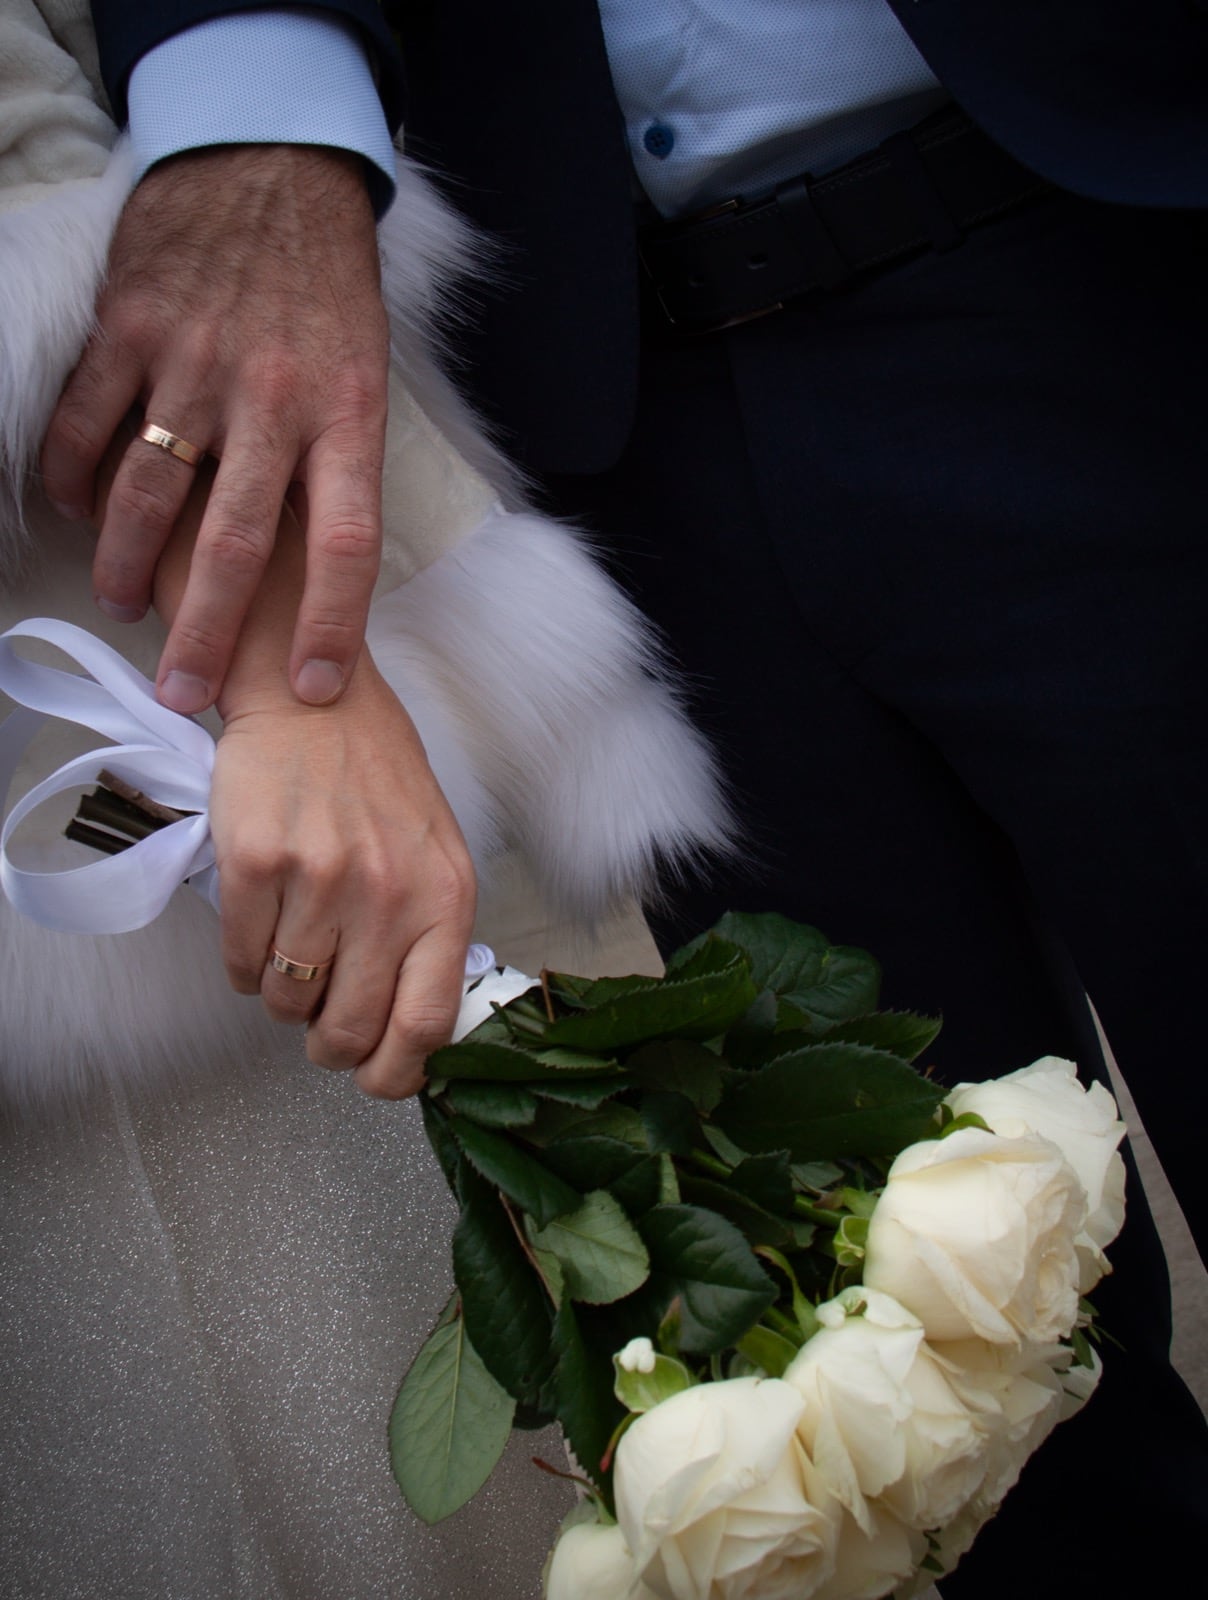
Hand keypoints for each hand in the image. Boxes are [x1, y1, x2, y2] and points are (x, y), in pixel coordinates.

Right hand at [41, 143, 388, 714]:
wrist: (274, 165)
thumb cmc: (328, 290)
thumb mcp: (365, 376)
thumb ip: (336, 464)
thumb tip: (309, 565)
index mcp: (347, 415)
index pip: (350, 544)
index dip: (336, 624)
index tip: (319, 687)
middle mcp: (274, 397)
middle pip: (240, 542)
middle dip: (207, 631)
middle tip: (184, 690)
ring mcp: (196, 361)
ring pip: (151, 492)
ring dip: (131, 564)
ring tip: (126, 602)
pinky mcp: (129, 325)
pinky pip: (86, 420)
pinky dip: (73, 476)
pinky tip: (76, 511)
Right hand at [210, 656, 476, 1097]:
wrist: (313, 701)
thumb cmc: (377, 779)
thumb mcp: (437, 853)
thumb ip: (432, 934)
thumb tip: (414, 1027)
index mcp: (445, 897)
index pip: (428, 1024)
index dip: (396, 1074)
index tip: (376, 1079)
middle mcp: (388, 893)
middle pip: (351, 1028)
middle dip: (330, 1046)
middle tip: (321, 1031)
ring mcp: (320, 880)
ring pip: (288, 1003)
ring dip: (285, 999)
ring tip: (293, 956)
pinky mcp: (256, 865)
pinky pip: (241, 963)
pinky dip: (245, 967)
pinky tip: (261, 930)